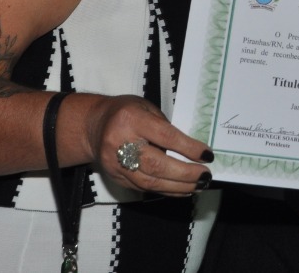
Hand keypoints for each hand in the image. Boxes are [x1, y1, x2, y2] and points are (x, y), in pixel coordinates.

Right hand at [85, 95, 213, 195]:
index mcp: (131, 119)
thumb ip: (165, 126)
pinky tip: (182, 189)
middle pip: (156, 165)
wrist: (92, 126)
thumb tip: (191, 149)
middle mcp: (120, 143)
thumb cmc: (125, 112)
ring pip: (150, 182)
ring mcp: (115, 164)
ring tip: (199, 186)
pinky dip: (166, 190)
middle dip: (185, 173)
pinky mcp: (115, 179)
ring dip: (178, 186)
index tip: (207, 155)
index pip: (164, 136)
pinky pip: (144, 188)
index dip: (188, 148)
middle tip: (205, 176)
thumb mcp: (146, 107)